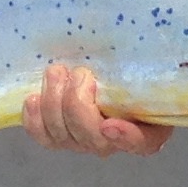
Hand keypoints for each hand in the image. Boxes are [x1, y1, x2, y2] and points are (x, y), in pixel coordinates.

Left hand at [21, 64, 172, 157]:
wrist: (109, 70)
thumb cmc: (132, 69)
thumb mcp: (147, 67)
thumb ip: (145, 67)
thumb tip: (153, 43)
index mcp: (148, 128)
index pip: (140, 142)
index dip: (124, 137)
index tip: (109, 124)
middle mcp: (113, 142)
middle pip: (92, 138)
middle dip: (77, 104)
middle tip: (79, 74)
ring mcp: (83, 142)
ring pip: (63, 136)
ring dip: (54, 103)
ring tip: (56, 73)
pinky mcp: (58, 136)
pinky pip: (42, 136)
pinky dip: (34, 118)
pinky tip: (34, 98)